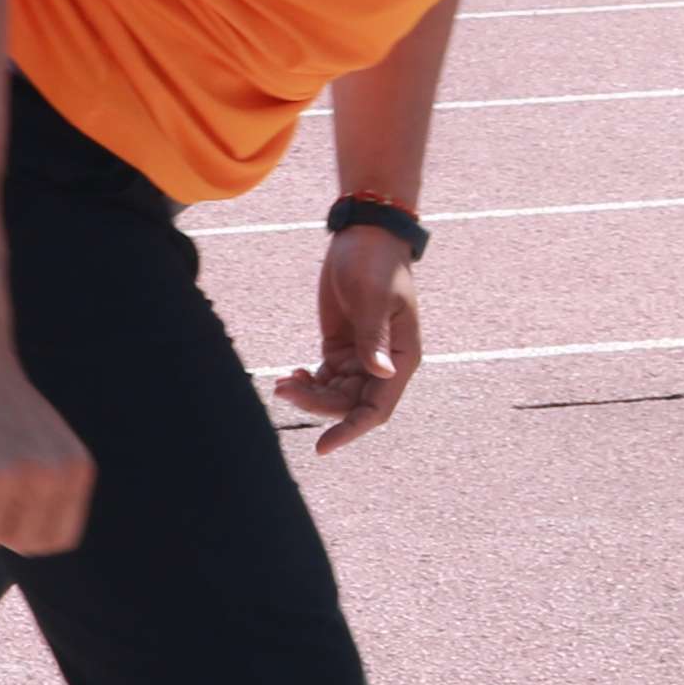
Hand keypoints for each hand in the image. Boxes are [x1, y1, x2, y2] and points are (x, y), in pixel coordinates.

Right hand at [0, 348, 92, 553]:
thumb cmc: (1, 404)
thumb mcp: (45, 446)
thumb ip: (49, 492)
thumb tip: (30, 546)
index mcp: (74, 472)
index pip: (54, 540)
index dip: (26, 533)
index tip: (8, 512)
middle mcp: (46, 478)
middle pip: (16, 541)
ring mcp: (4, 479)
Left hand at [276, 224, 423, 453]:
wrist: (364, 238)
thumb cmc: (376, 264)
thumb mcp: (374, 298)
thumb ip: (375, 337)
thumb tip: (382, 375)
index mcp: (401, 359)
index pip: (377, 409)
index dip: (351, 430)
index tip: (323, 446)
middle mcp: (383, 366)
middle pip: (349, 405)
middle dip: (317, 405)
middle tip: (284, 390)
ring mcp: (360, 358)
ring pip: (333, 395)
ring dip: (307, 395)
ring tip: (281, 383)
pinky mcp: (340, 348)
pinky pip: (323, 379)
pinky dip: (305, 382)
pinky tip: (288, 376)